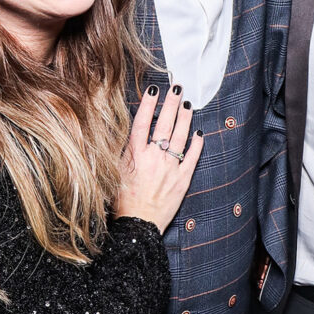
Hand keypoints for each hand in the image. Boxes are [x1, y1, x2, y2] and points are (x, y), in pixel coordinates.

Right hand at [117, 84, 202, 232]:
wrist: (138, 226)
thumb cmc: (123, 201)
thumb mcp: (115, 172)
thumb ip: (124, 152)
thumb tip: (129, 132)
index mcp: (134, 155)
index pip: (142, 122)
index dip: (148, 104)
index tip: (154, 89)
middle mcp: (153, 158)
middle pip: (163, 124)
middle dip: (171, 103)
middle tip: (178, 87)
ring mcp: (169, 168)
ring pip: (180, 136)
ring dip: (184, 118)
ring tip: (187, 104)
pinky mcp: (182, 179)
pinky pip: (192, 157)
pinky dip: (196, 144)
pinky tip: (199, 134)